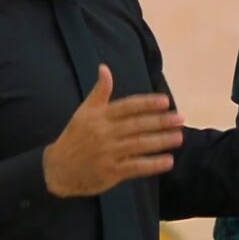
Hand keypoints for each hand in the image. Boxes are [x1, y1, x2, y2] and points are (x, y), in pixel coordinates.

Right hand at [43, 65, 183, 196]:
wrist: (58, 169)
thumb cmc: (75, 137)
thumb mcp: (84, 111)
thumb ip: (99, 91)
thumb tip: (104, 68)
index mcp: (100, 116)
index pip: (127, 107)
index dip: (147, 103)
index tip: (165, 101)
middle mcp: (105, 133)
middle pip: (137, 125)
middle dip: (160, 122)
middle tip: (180, 119)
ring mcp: (108, 153)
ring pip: (139, 145)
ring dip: (160, 141)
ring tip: (179, 137)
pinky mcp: (111, 172)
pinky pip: (135, 167)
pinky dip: (152, 165)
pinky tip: (168, 160)